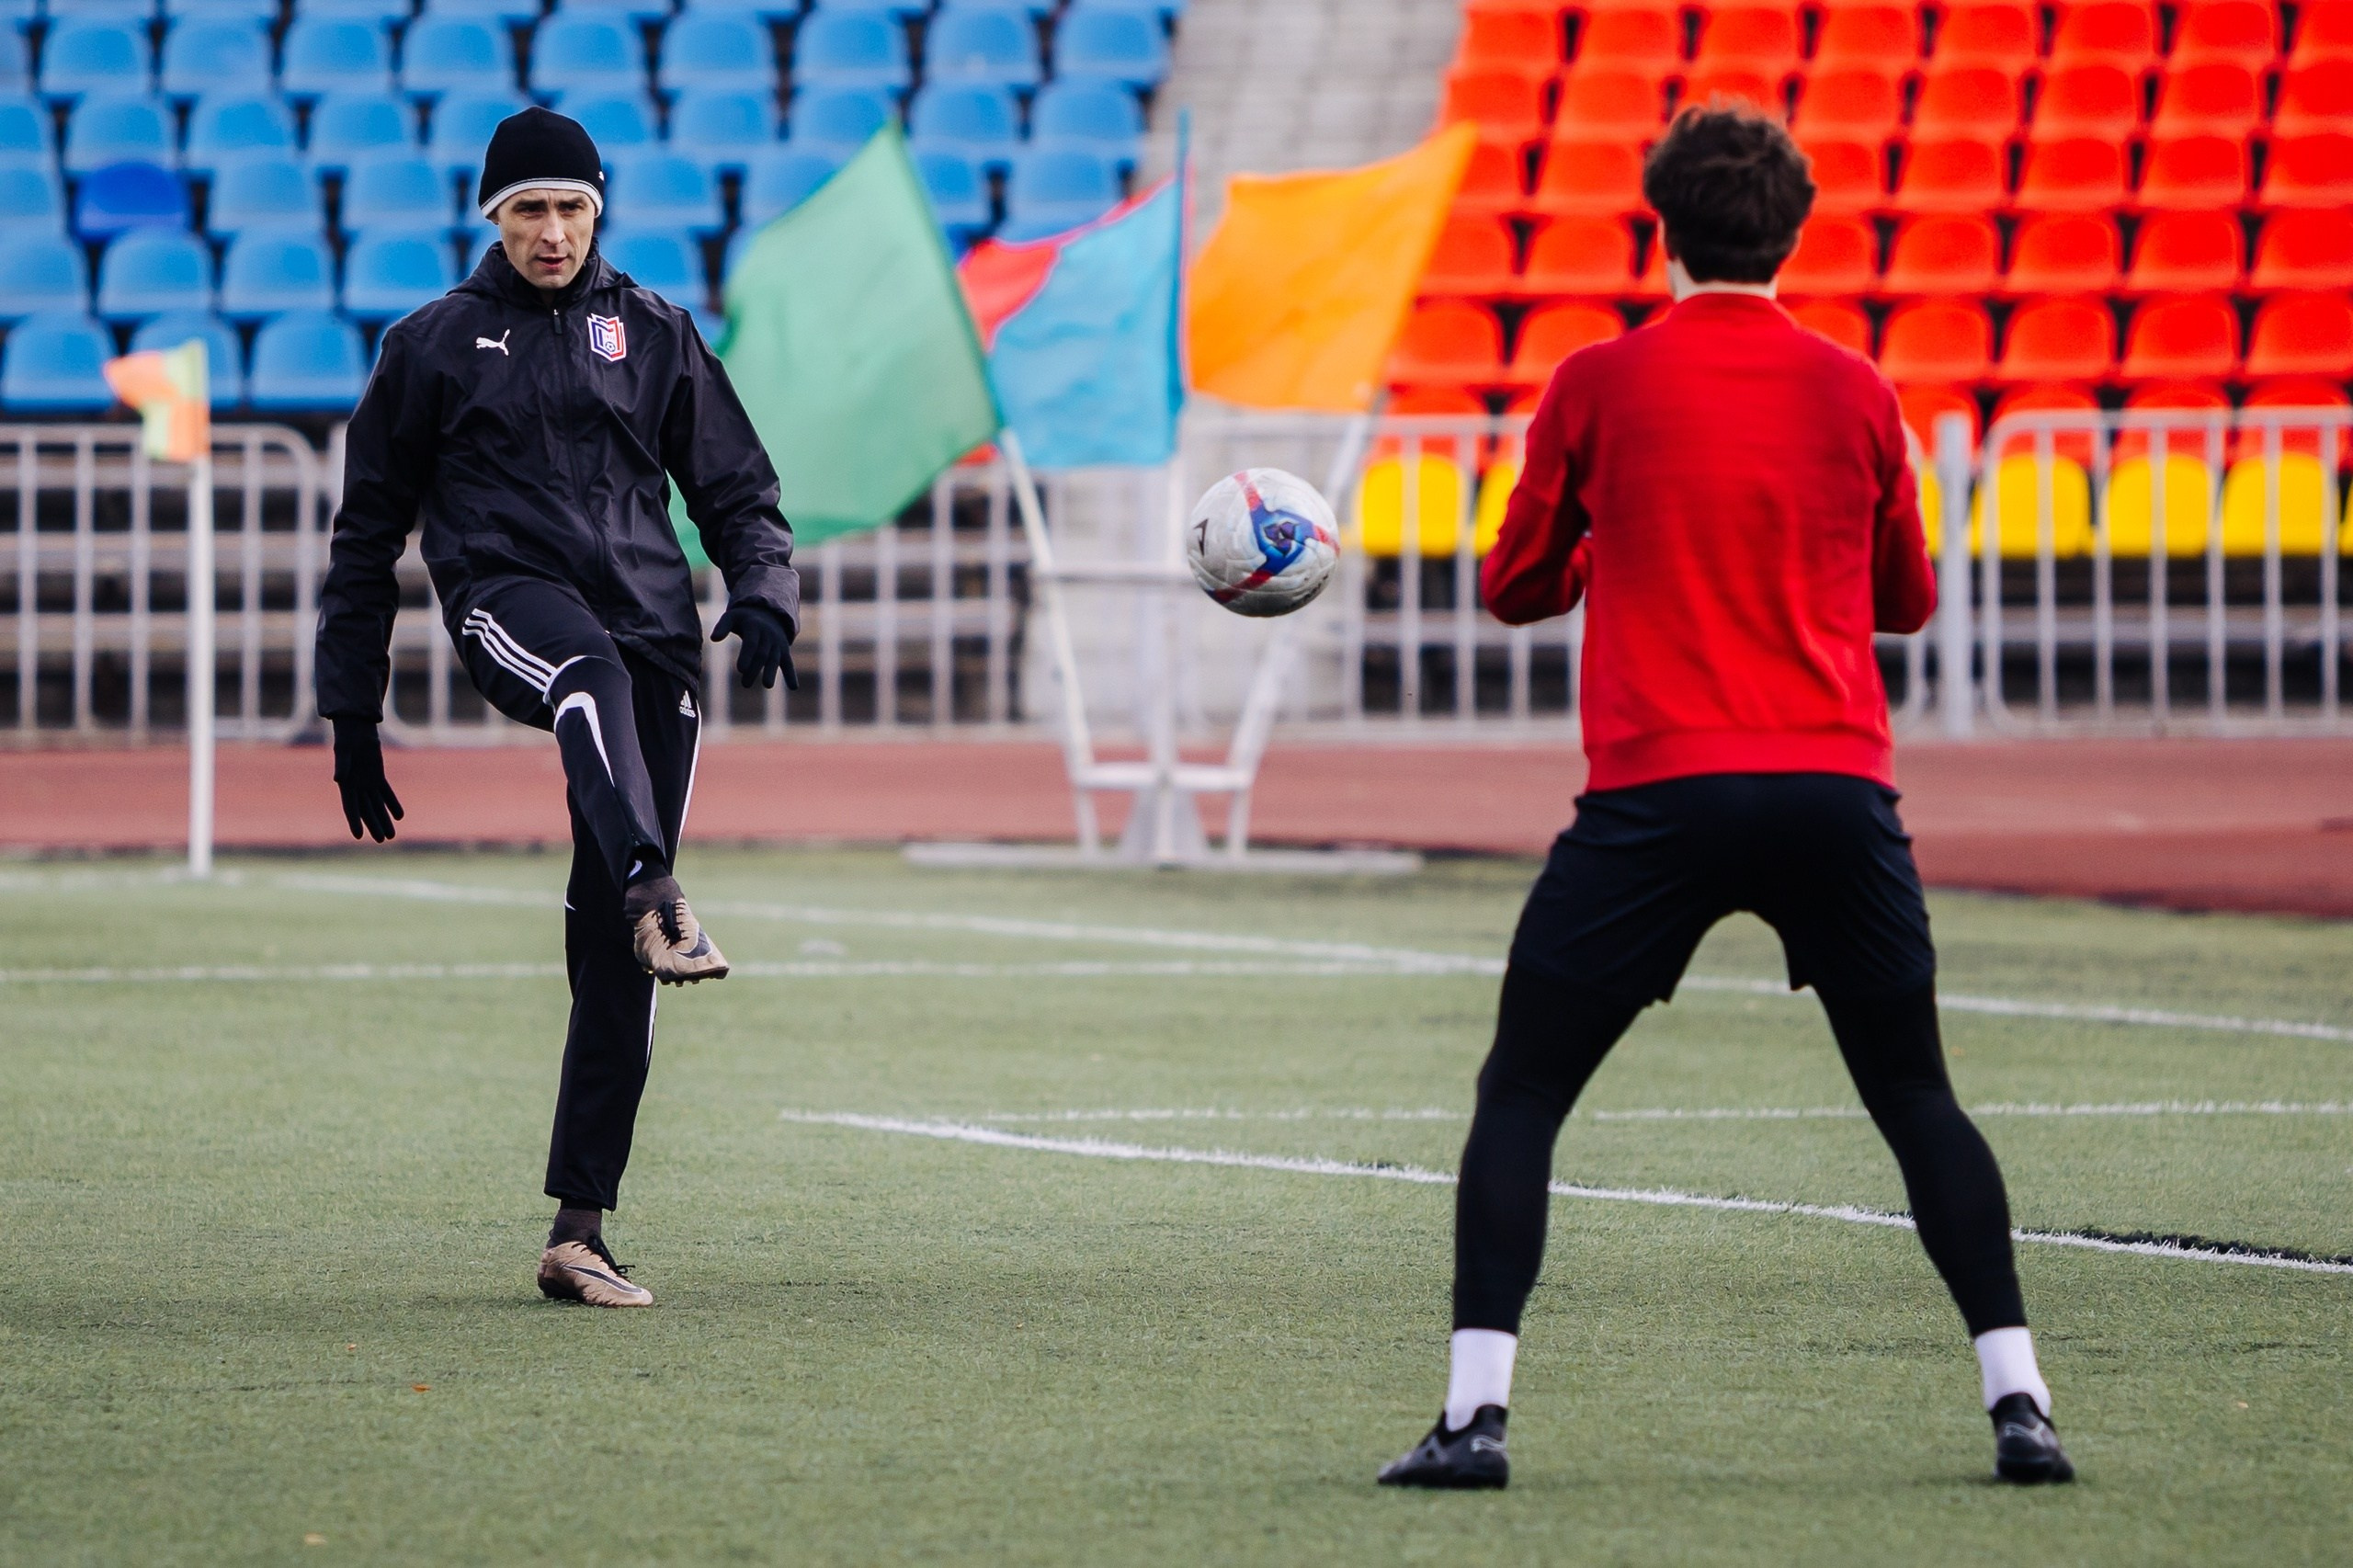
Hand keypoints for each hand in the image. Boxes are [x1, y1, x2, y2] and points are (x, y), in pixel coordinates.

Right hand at [330, 717, 403, 842]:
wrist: (357, 728)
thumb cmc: (346, 737)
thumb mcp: (343, 750)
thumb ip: (342, 765)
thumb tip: (338, 779)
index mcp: (346, 784)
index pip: (350, 807)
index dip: (354, 822)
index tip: (359, 836)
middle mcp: (356, 786)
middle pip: (367, 810)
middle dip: (374, 825)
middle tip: (382, 840)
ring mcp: (368, 782)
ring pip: (377, 805)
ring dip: (384, 819)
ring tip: (391, 835)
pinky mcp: (378, 776)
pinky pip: (386, 793)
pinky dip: (392, 804)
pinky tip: (399, 816)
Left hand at [710, 602, 798, 690]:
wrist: (767, 613)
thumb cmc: (743, 619)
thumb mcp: (731, 617)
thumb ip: (722, 627)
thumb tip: (713, 638)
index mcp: (754, 626)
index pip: (751, 643)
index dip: (746, 656)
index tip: (741, 670)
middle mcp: (768, 635)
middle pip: (762, 654)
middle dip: (754, 669)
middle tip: (745, 684)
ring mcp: (777, 643)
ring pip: (774, 659)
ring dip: (771, 672)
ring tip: (767, 685)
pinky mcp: (784, 650)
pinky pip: (788, 663)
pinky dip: (791, 674)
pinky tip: (794, 687)